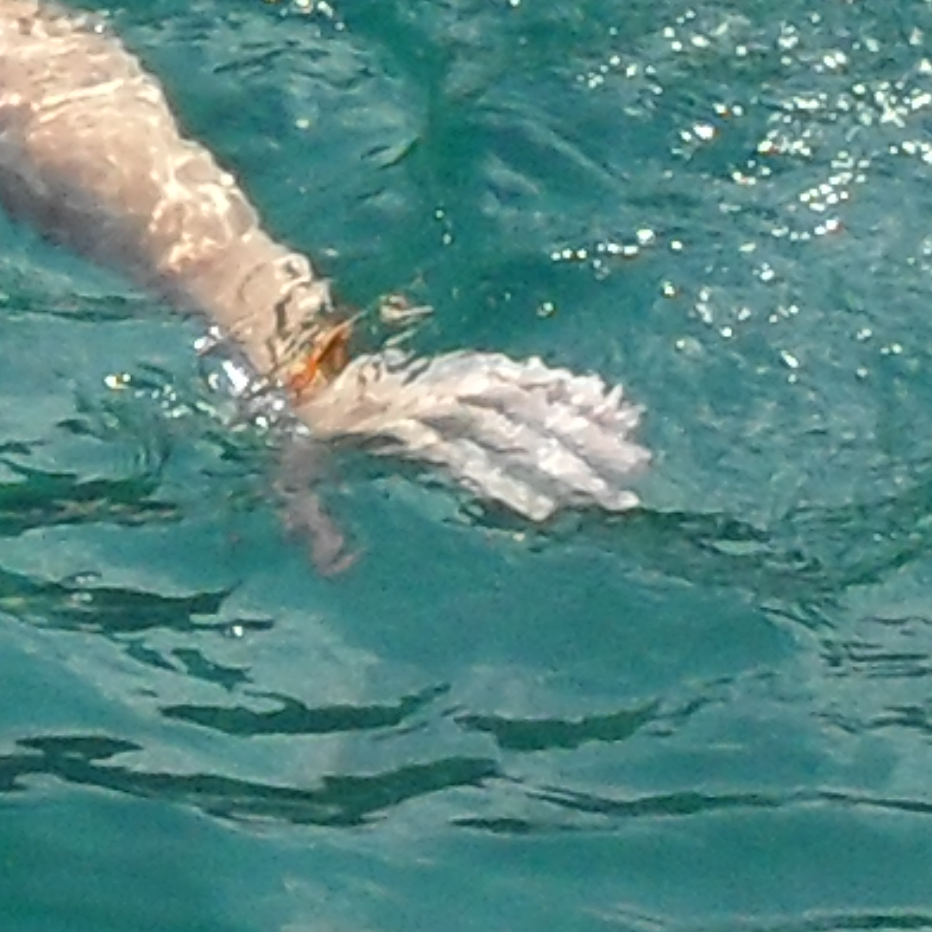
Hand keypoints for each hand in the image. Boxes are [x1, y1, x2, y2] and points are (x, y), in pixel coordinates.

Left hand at [283, 344, 648, 521]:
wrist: (308, 361)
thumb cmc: (308, 434)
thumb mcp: (294, 478)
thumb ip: (313, 523)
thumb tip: (338, 569)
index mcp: (403, 430)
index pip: (465, 459)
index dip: (505, 483)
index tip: (546, 512)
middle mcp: (441, 402)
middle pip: (516, 432)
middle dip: (571, 464)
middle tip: (620, 496)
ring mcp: (460, 381)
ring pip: (535, 402)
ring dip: (589, 428)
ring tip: (637, 455)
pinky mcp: (474, 369)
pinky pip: (531, 376)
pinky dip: (574, 389)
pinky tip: (615, 405)